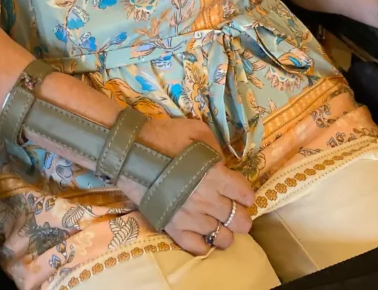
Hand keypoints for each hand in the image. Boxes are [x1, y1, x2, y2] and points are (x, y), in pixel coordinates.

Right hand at [120, 116, 254, 253]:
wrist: (131, 152)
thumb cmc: (164, 136)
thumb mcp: (196, 129)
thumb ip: (215, 148)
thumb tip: (223, 165)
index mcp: (216, 175)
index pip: (245, 194)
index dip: (246, 193)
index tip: (241, 192)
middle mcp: (208, 201)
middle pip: (239, 220)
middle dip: (242, 215)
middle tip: (234, 209)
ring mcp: (191, 218)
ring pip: (223, 238)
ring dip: (226, 231)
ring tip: (219, 223)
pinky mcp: (174, 229)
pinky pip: (197, 248)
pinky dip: (205, 245)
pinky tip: (204, 235)